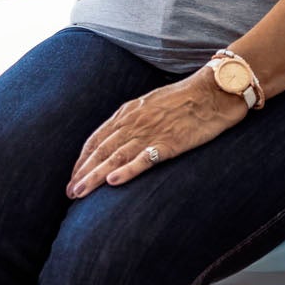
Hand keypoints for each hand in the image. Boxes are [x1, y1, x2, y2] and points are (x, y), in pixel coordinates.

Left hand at [66, 69, 248, 199]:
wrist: (214, 91)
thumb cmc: (184, 98)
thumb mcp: (150, 103)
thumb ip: (133, 119)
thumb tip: (117, 137)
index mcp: (128, 112)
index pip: (97, 138)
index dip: (83, 159)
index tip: (73, 177)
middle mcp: (134, 122)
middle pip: (101, 150)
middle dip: (82, 172)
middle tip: (70, 192)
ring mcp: (151, 132)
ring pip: (116, 157)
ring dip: (95, 176)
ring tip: (80, 193)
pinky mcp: (170, 143)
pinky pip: (145, 159)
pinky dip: (127, 170)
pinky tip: (113, 181)